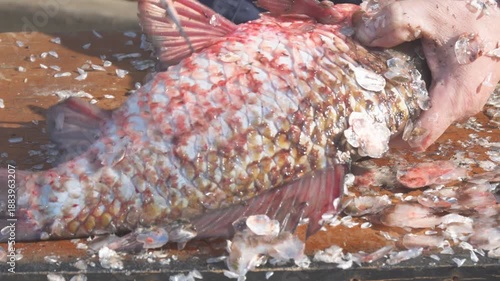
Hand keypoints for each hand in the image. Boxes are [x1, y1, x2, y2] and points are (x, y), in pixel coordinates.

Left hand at [353, 0, 499, 150]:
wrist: (494, 13)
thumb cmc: (467, 14)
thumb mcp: (427, 12)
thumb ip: (393, 23)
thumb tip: (363, 36)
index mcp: (455, 96)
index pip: (418, 138)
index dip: (390, 138)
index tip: (366, 127)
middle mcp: (461, 106)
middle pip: (417, 130)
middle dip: (389, 121)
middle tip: (362, 107)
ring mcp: (462, 102)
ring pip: (423, 117)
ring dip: (399, 108)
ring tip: (375, 94)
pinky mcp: (460, 94)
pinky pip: (430, 105)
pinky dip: (411, 98)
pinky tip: (395, 82)